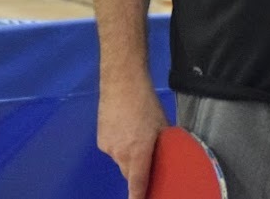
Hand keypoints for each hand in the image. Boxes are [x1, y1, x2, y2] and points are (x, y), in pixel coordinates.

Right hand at [97, 80, 168, 198]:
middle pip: (129, 173)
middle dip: (137, 171)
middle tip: (146, 157)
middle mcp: (120, 154)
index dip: (138, 197)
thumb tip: (169, 155)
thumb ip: (164, 145)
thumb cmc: (147, 102)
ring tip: (134, 134)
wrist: (121, 82)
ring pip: (120, 161)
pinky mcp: (100, 139)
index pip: (137, 185)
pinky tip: (124, 128)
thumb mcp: (162, 125)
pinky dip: (118, 145)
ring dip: (128, 155)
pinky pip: (112, 150)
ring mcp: (108, 147)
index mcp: (138, 153)